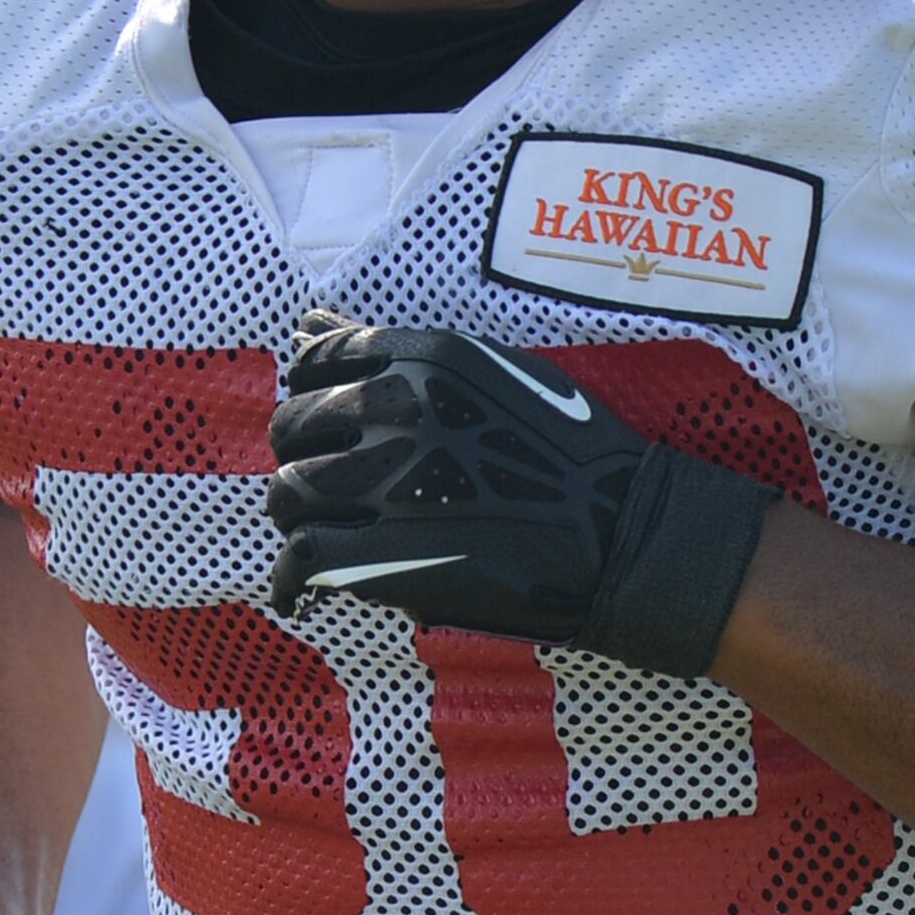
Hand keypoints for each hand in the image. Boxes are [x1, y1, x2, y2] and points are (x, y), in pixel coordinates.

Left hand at [263, 308, 775, 680]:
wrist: (626, 537)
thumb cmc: (576, 452)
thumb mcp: (500, 371)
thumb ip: (404, 351)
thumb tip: (310, 322)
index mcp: (428, 358)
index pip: (318, 356)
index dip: (310, 389)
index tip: (325, 418)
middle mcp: (399, 411)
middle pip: (294, 425)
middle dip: (302, 454)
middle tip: (329, 483)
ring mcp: (388, 486)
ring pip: (288, 491)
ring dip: (299, 514)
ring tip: (325, 531)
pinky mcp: (385, 557)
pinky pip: (300, 559)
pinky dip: (290, 578)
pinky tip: (301, 592)